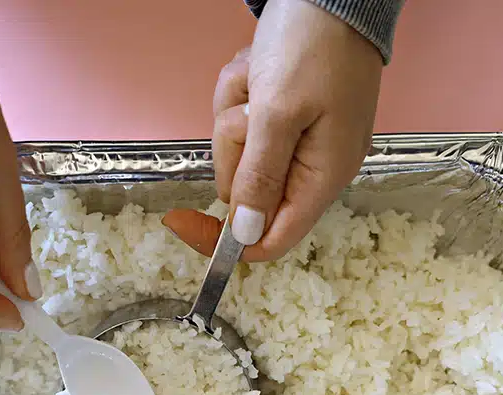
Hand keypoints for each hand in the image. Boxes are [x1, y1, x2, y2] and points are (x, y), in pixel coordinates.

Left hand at [164, 0, 382, 260]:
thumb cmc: (314, 44)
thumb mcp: (279, 113)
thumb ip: (260, 176)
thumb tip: (245, 235)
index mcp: (322, 177)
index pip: (270, 240)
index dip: (223, 239)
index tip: (180, 219)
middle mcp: (313, 166)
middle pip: (244, 190)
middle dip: (233, 147)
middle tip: (251, 108)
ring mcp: (299, 139)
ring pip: (237, 151)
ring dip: (234, 111)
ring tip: (258, 77)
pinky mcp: (285, 114)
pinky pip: (242, 120)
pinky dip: (239, 92)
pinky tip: (258, 68)